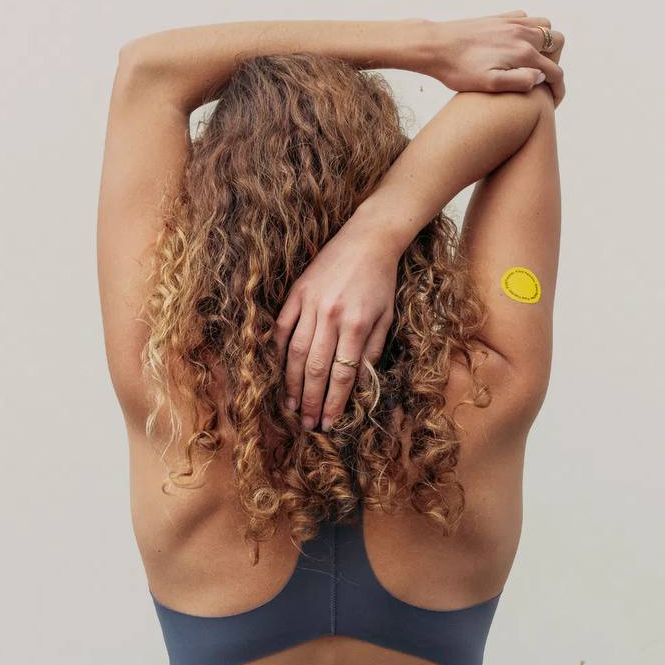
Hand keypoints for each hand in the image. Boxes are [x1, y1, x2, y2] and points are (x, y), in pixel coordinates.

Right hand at [274, 210, 398, 432]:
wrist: (368, 239)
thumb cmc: (381, 281)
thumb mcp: (385, 318)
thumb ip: (370, 351)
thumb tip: (356, 384)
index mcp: (356, 324)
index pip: (342, 373)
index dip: (334, 402)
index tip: (330, 423)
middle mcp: (330, 315)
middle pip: (316, 368)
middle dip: (311, 400)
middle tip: (307, 424)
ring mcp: (310, 302)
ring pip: (295, 352)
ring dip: (291, 383)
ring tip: (291, 406)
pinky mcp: (297, 291)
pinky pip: (283, 326)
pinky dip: (279, 350)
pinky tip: (279, 370)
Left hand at [424, 10, 565, 104]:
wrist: (433, 45)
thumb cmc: (457, 69)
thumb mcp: (488, 84)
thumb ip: (519, 81)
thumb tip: (541, 76)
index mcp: (522, 52)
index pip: (555, 72)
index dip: (558, 90)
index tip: (551, 103)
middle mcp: (521, 33)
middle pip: (557, 42)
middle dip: (555, 61)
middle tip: (541, 77)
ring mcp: (510, 22)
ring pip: (544, 25)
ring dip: (545, 42)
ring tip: (532, 60)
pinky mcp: (498, 18)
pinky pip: (525, 17)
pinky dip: (528, 29)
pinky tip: (515, 44)